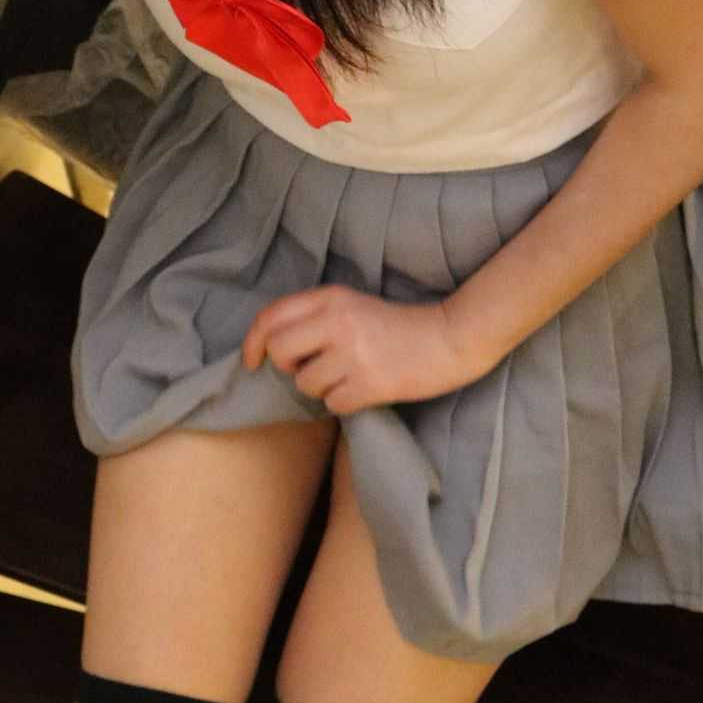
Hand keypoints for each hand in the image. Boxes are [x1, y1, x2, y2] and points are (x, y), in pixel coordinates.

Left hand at [241, 285, 490, 414]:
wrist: (450, 338)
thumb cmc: (397, 325)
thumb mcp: (352, 306)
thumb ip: (314, 317)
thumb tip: (273, 346)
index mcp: (331, 298)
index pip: (271, 316)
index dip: (252, 342)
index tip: (252, 360)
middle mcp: (337, 322)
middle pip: (280, 351)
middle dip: (287, 368)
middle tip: (309, 369)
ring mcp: (353, 354)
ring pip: (305, 384)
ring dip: (321, 388)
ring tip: (350, 375)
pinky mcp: (369, 383)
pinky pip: (332, 404)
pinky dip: (344, 402)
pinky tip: (365, 388)